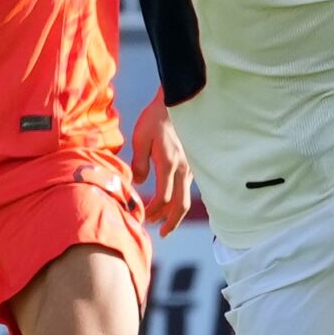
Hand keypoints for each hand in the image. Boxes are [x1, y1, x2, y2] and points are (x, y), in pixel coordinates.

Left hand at [128, 94, 193, 236]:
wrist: (180, 101)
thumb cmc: (156, 117)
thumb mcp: (140, 137)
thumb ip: (139, 162)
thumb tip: (138, 182)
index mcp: (168, 163)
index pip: (162, 197)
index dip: (152, 210)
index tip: (142, 217)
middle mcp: (184, 169)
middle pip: (180, 205)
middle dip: (171, 222)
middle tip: (161, 233)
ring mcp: (192, 167)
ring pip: (187, 197)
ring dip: (176, 213)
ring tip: (165, 223)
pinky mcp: (194, 163)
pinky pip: (189, 188)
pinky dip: (181, 200)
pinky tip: (175, 203)